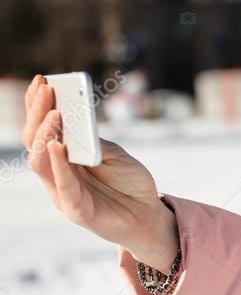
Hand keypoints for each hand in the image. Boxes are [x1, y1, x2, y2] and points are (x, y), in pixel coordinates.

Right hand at [22, 75, 178, 271]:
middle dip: (38, 112)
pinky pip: (63, 185)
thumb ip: (93, 141)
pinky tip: (57, 145)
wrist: (150, 215)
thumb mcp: (113, 154)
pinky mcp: (75, 209)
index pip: (43, 128)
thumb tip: (74, 120)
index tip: (42, 79)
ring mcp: (63, 191)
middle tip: (45, 87)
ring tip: (53, 113)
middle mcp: (57, 172)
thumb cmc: (130, 183)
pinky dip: (58, 165)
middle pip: (36, 140)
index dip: (39, 105)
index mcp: (65, 157)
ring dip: (45, 134)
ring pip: (41, 161)